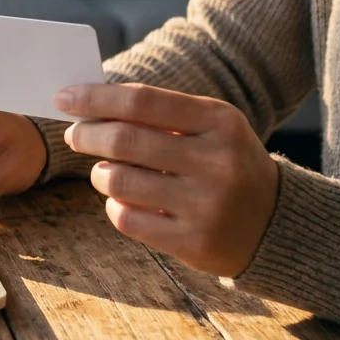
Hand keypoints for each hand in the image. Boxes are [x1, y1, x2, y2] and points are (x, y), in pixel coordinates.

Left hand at [54, 83, 278, 277]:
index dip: (95, 98)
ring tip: (103, 171)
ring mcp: (206, 204)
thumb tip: (90, 105)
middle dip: (86, 134)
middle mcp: (217, 161)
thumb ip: (158, 113)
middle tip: (73, 135)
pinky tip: (123, 200)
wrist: (275, 224)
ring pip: (118, 181)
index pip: (142, 100)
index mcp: (220, 121)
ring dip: (98, 173)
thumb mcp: (210, 127)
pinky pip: (126, 219)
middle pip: (124, 140)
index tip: (64, 98)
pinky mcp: (193, 241)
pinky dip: (114, 206)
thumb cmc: (225, 163)